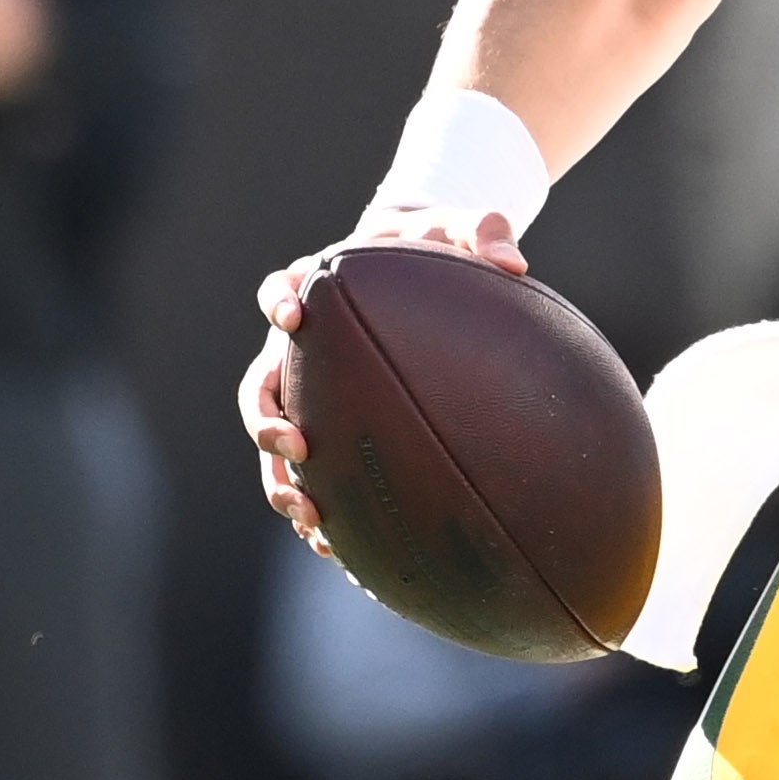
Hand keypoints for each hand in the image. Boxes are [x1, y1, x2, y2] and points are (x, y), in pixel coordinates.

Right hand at [241, 209, 529, 552]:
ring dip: (283, 481)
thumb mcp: (464, 227)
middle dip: (268, 421)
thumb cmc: (440, 244)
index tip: (291, 318)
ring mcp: (312, 390)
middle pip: (263, 387)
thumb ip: (486, 232)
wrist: (428, 264)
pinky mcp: (334, 425)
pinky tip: (344, 551)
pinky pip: (319, 473)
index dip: (276, 304)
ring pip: (278, 443)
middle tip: (295, 447)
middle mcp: (300, 348)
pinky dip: (325, 510)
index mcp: (319, 293)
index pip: (279, 293)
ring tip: (310, 517)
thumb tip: (515, 262)